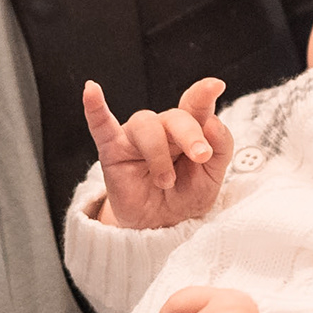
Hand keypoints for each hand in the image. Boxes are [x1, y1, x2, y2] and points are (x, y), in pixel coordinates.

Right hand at [82, 78, 229, 229]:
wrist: (160, 227)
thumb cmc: (185, 197)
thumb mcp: (212, 178)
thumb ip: (221, 149)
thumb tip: (214, 122)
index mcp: (190, 130)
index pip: (197, 105)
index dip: (204, 93)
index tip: (216, 85)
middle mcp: (163, 128)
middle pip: (174, 116)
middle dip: (190, 135)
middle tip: (201, 156)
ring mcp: (136, 138)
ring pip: (146, 124)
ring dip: (159, 152)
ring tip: (166, 181)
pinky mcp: (112, 151)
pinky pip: (101, 126)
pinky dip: (95, 109)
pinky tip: (91, 91)